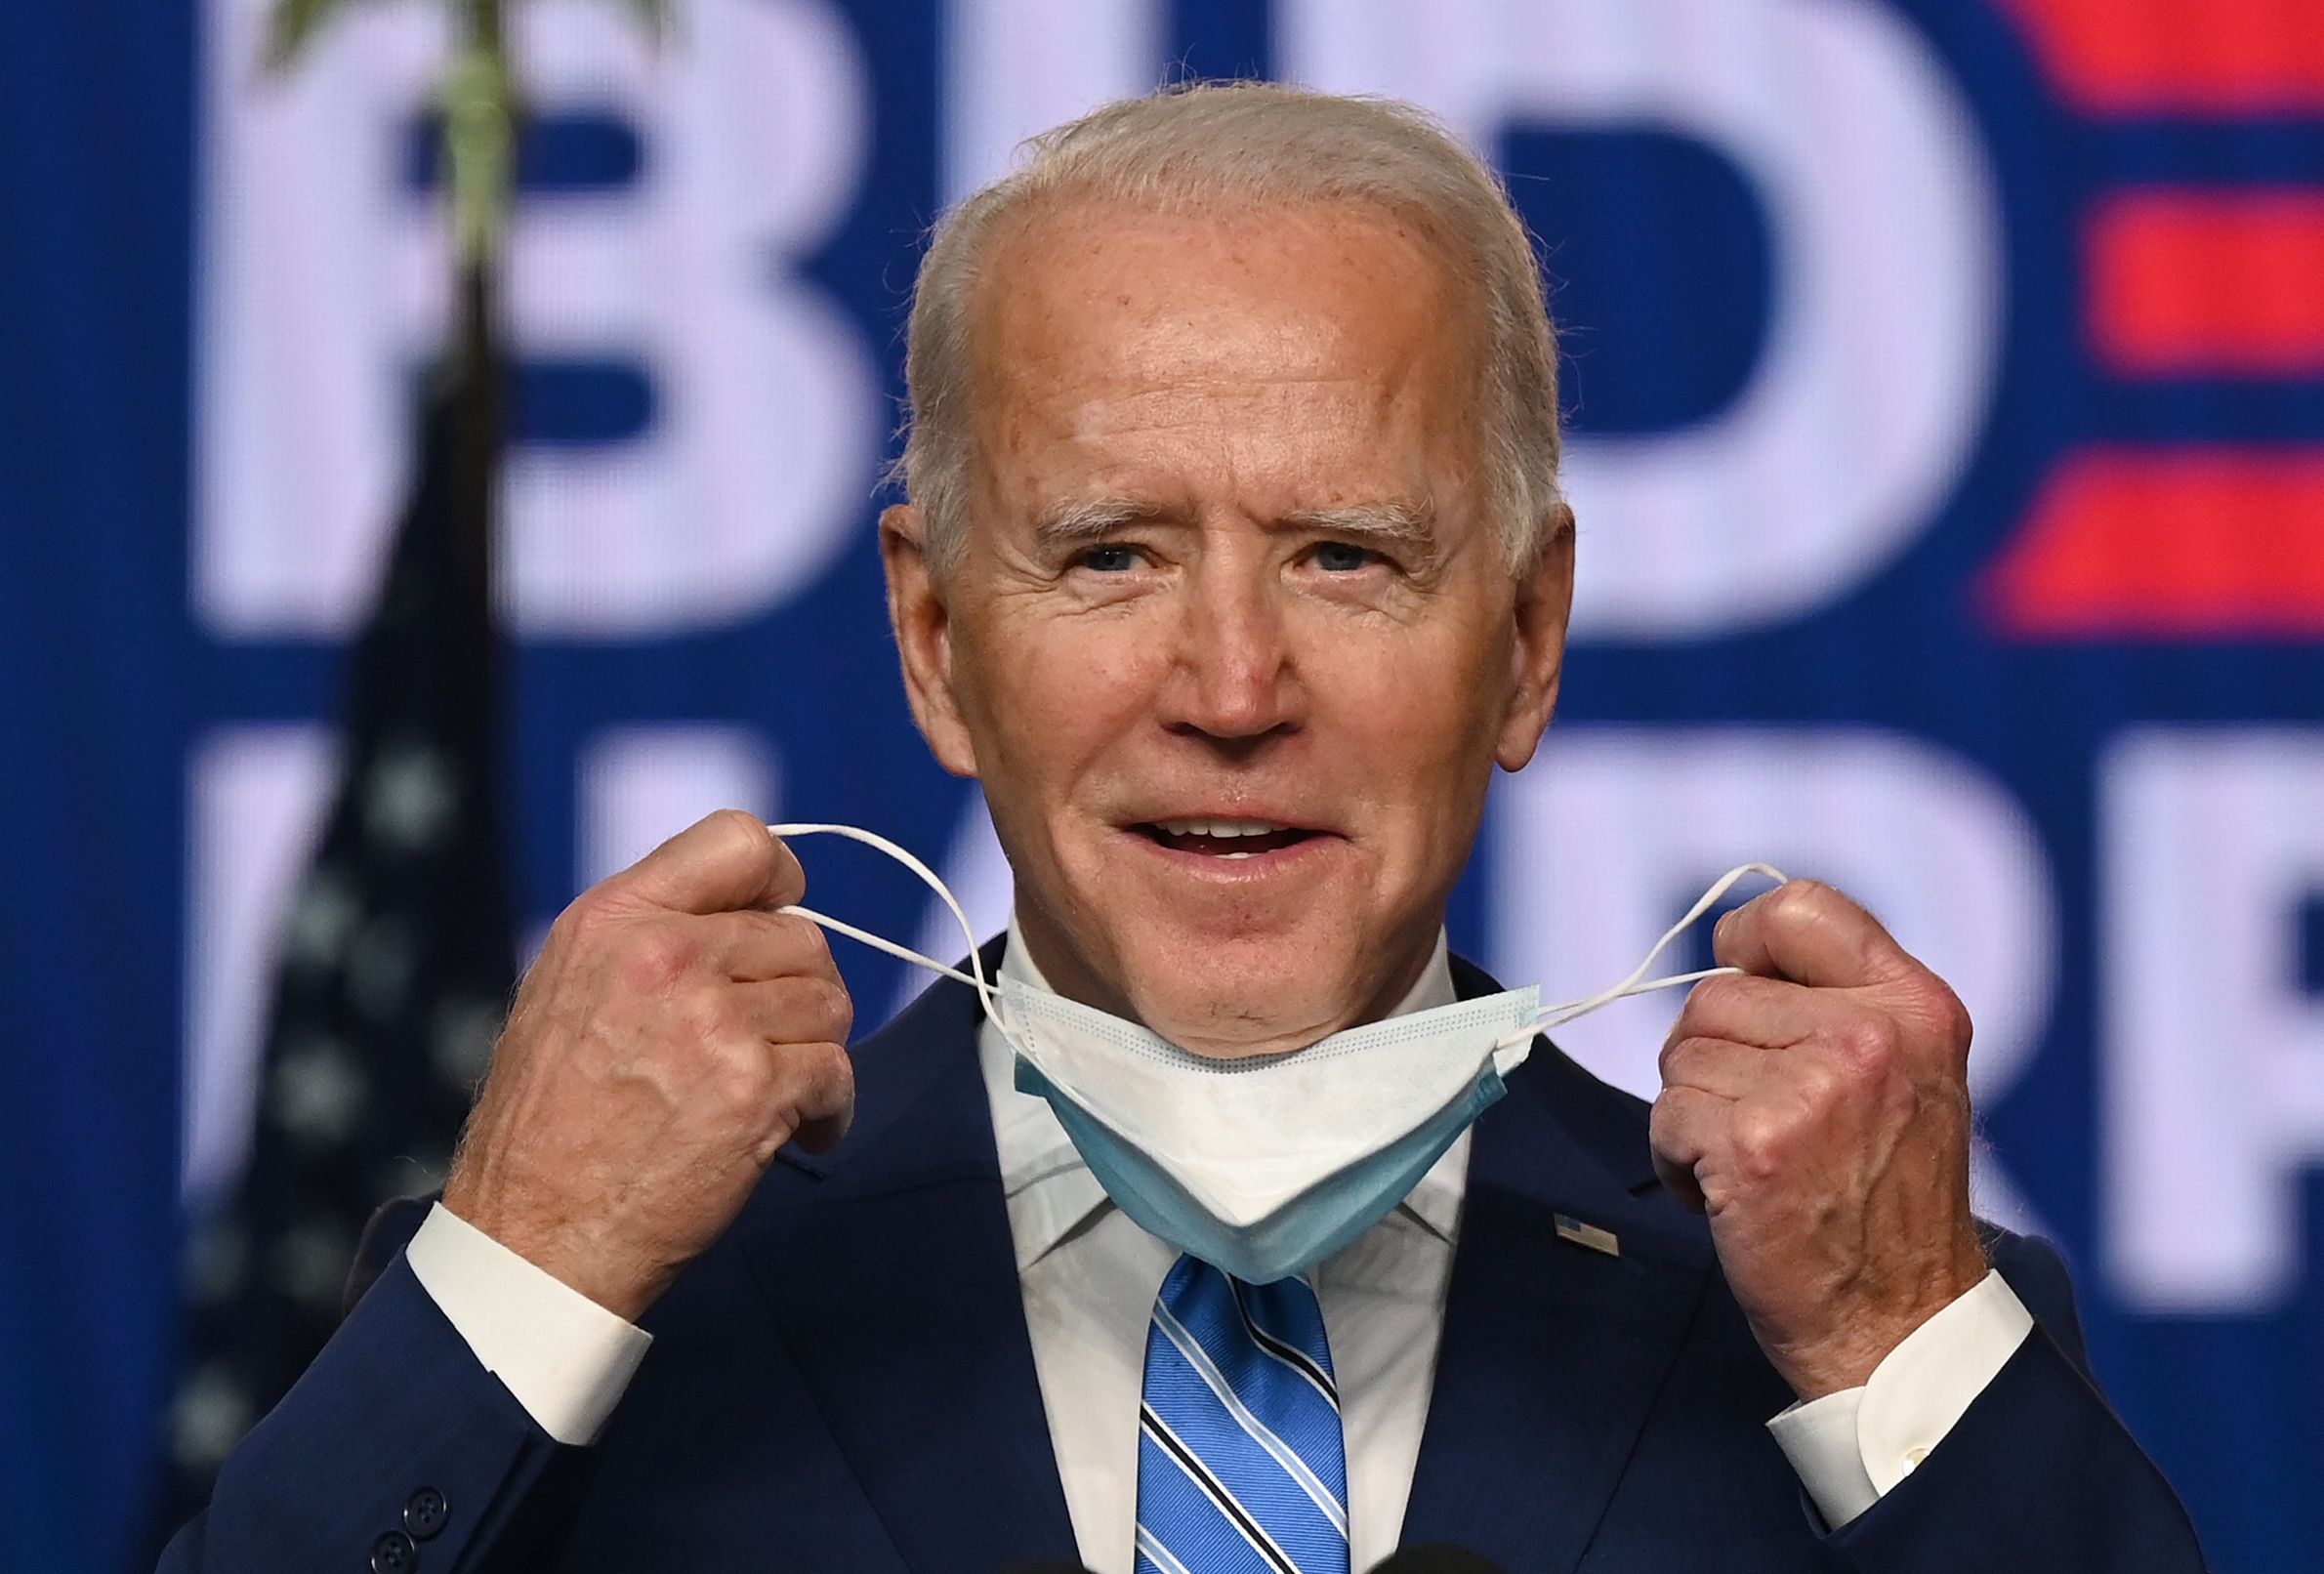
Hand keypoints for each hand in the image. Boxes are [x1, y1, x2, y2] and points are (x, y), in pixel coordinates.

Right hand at [442, 810, 854, 1320]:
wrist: (536, 1235)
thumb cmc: (553, 1123)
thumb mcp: (569, 990)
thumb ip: (652, 935)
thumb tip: (754, 909)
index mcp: (615, 920)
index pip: (740, 839)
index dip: (778, 881)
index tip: (778, 922)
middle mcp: (664, 956)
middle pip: (802, 936)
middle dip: (799, 994)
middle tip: (769, 1043)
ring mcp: (712, 1021)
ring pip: (830, 1003)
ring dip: (816, 1052)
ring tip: (772, 1092)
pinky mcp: (753, 1089)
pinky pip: (838, 1073)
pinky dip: (829, 1110)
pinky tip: (796, 1134)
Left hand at [1648, 879, 1988, 1399]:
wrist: (1900, 1325)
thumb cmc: (1885, 1203)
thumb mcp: (1905, 1077)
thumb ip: (1840, 1005)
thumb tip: (1733, 951)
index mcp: (1916, 1006)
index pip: (1801, 907)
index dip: (1748, 940)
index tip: (1743, 978)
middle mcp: (1872, 1036)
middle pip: (1717, 993)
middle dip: (1715, 1057)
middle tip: (1765, 1123)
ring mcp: (1814, 1088)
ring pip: (1684, 1054)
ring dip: (1696, 1114)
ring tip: (1757, 1165)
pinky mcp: (1755, 1143)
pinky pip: (1667, 1116)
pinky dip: (1680, 1162)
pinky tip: (1734, 1199)